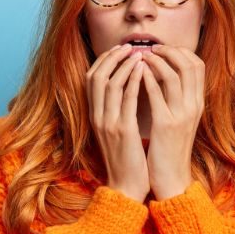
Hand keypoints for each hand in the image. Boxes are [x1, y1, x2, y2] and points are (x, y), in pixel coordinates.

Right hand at [85, 43, 149, 202]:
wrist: (126, 187)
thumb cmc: (126, 159)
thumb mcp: (116, 131)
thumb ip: (117, 110)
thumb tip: (126, 86)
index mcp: (94, 116)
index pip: (91, 79)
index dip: (104, 60)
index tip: (120, 50)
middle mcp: (97, 117)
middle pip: (96, 76)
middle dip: (112, 57)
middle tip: (129, 46)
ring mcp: (108, 124)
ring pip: (110, 84)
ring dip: (124, 65)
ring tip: (139, 53)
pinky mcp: (122, 131)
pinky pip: (126, 99)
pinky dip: (133, 81)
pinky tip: (144, 70)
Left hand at [140, 44, 205, 199]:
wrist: (171, 178)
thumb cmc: (170, 148)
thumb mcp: (180, 120)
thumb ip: (177, 98)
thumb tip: (165, 73)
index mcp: (197, 104)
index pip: (197, 65)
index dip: (180, 51)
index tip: (163, 49)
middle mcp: (193, 106)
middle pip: (189, 65)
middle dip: (169, 51)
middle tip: (150, 48)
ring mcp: (181, 115)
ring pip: (174, 75)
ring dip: (156, 61)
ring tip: (141, 56)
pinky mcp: (165, 125)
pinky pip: (156, 95)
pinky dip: (146, 80)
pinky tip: (136, 73)